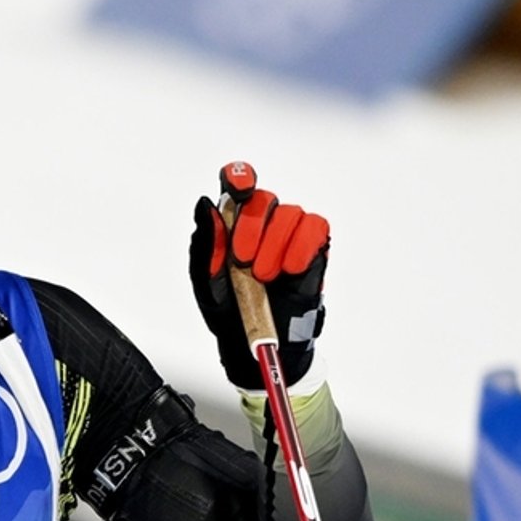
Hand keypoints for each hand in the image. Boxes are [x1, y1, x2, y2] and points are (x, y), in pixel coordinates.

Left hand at [188, 162, 328, 389]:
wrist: (257, 343)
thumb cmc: (229, 310)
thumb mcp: (206, 280)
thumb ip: (205, 242)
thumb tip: (206, 204)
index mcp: (233, 223)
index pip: (238, 183)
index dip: (240, 177)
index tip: (239, 188)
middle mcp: (264, 222)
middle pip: (263, 198)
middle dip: (251, 229)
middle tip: (243, 262)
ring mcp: (291, 233)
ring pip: (290, 213)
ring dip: (274, 245)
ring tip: (264, 276)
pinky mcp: (314, 247)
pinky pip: (314, 228)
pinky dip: (300, 248)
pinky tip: (289, 270)